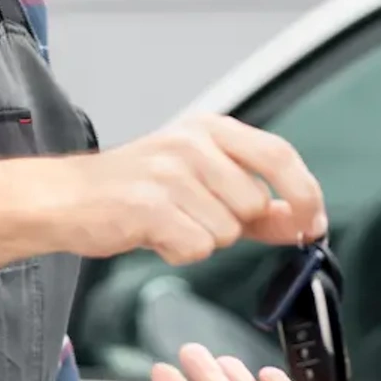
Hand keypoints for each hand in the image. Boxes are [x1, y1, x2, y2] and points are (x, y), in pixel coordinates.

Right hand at [50, 114, 325, 264]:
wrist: (67, 198)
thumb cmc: (133, 189)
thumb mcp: (200, 181)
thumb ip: (254, 202)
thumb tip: (300, 221)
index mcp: (210, 129)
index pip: (279, 155)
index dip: (304, 193)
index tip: (313, 223)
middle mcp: (192, 143)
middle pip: (253, 203)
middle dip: (233, 225)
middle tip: (195, 217)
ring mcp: (170, 172)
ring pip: (226, 231)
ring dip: (201, 239)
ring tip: (168, 222)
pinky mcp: (149, 206)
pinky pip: (195, 247)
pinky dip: (178, 252)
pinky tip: (153, 234)